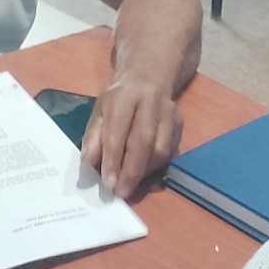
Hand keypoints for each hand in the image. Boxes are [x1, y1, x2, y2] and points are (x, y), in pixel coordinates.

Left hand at [82, 75, 181, 198]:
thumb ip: (93, 137)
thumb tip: (89, 163)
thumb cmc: (118, 99)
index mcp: (123, 96)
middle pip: (143, 142)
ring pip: (160, 149)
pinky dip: (155, 166)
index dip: (113, 160)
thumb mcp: (99, 111)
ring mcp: (169, 111)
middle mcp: (149, 102)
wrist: (148, 76)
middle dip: (131, 172)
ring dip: (144, 172)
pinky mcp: (180, 122)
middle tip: (121, 192)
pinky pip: (170, 151)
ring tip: (130, 183)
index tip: (108, 184)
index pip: (117, 132)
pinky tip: (144, 172)